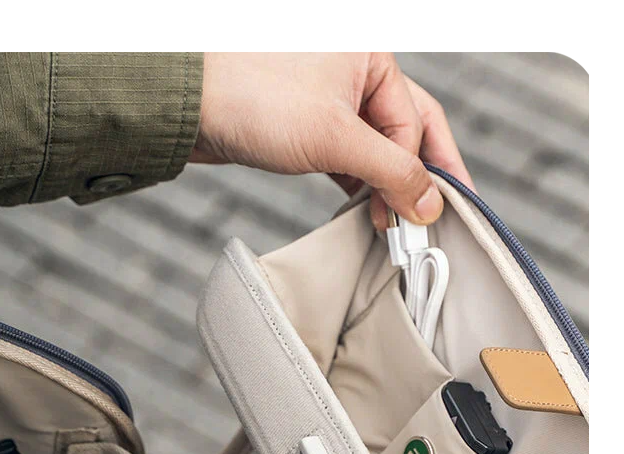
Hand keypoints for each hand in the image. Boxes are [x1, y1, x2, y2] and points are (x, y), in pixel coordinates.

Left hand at [192, 53, 473, 227]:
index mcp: (372, 59)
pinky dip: (360, 184)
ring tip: (395, 223)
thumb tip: (431, 204)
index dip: (421, 174)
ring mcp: (332, 102)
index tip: (424, 216)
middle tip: (432, 218)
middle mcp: (357, 75)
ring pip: (376, 149)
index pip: (414, 125)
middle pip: (405, 132)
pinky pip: (349, 158)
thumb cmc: (256, 101)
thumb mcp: (336, 139)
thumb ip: (392, 172)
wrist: (191, 107)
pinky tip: (368, 209)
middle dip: (418, 177)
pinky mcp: (309, 127)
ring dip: (387, 186)